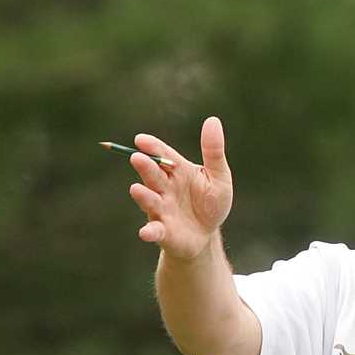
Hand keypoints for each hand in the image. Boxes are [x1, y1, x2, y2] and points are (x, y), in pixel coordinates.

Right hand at [127, 116, 233, 259]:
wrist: (207, 235)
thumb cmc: (210, 203)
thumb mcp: (219, 177)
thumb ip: (213, 151)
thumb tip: (213, 120)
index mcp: (178, 171)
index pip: (163, 155)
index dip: (152, 147)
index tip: (141, 140)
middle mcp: (165, 188)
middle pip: (153, 174)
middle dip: (145, 167)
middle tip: (137, 157)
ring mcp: (161, 209)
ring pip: (149, 200)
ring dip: (142, 195)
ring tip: (136, 189)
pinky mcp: (163, 231)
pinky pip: (154, 230)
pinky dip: (149, 231)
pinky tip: (145, 232)